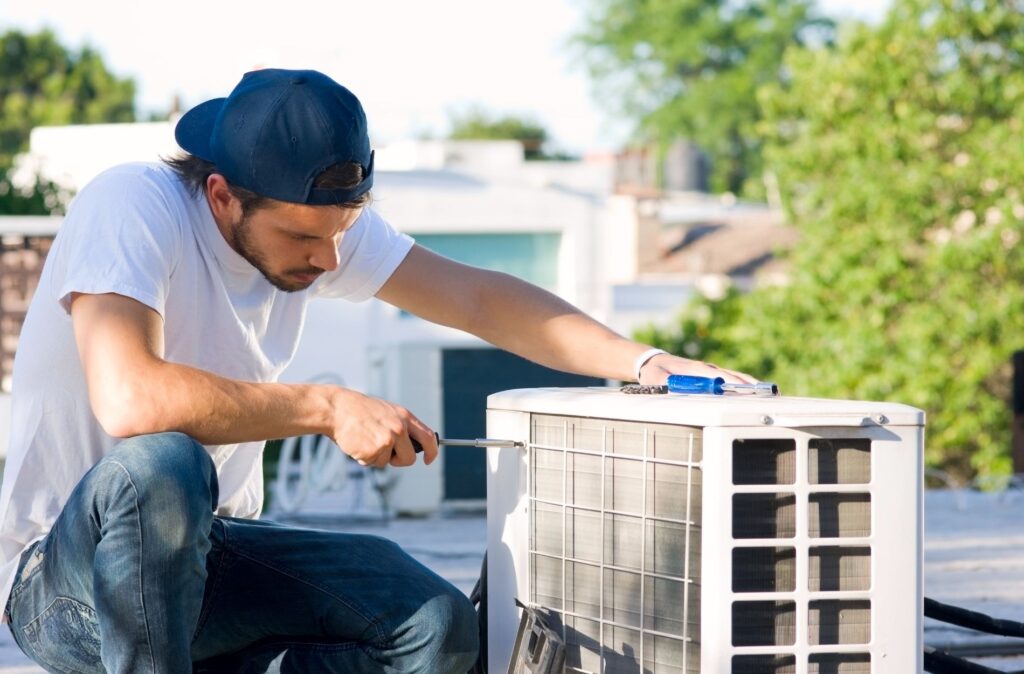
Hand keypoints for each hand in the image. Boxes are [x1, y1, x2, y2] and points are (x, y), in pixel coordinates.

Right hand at [327, 388, 438, 467]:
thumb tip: (412, 446)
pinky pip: (373, 463)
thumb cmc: (360, 411)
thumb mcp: (387, 412)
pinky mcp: (374, 450)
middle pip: (410, 458)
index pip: (428, 437)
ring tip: (365, 439)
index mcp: (405, 416)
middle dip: (399, 460)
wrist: (336, 409)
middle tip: (386, 453)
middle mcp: (399, 428)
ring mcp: (387, 440)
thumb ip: (401, 426)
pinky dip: (365, 458)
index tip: (429, 460)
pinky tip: (358, 443)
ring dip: (376, 457)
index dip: (432, 451)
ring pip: (388, 462)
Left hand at [638, 353, 757, 385]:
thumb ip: (664, 384)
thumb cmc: (656, 371)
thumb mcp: (656, 378)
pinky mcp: (711, 375)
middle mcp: (707, 368)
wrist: (653, 362)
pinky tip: (754, 392)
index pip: (718, 377)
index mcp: (696, 369)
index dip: (733, 384)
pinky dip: (744, 384)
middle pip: (732, 376)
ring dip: (750, 384)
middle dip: (749, 384)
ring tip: (769, 392)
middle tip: (768, 393)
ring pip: (735, 377)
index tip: (747, 390)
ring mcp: (710, 371)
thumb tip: (672, 388)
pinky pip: (731, 379)